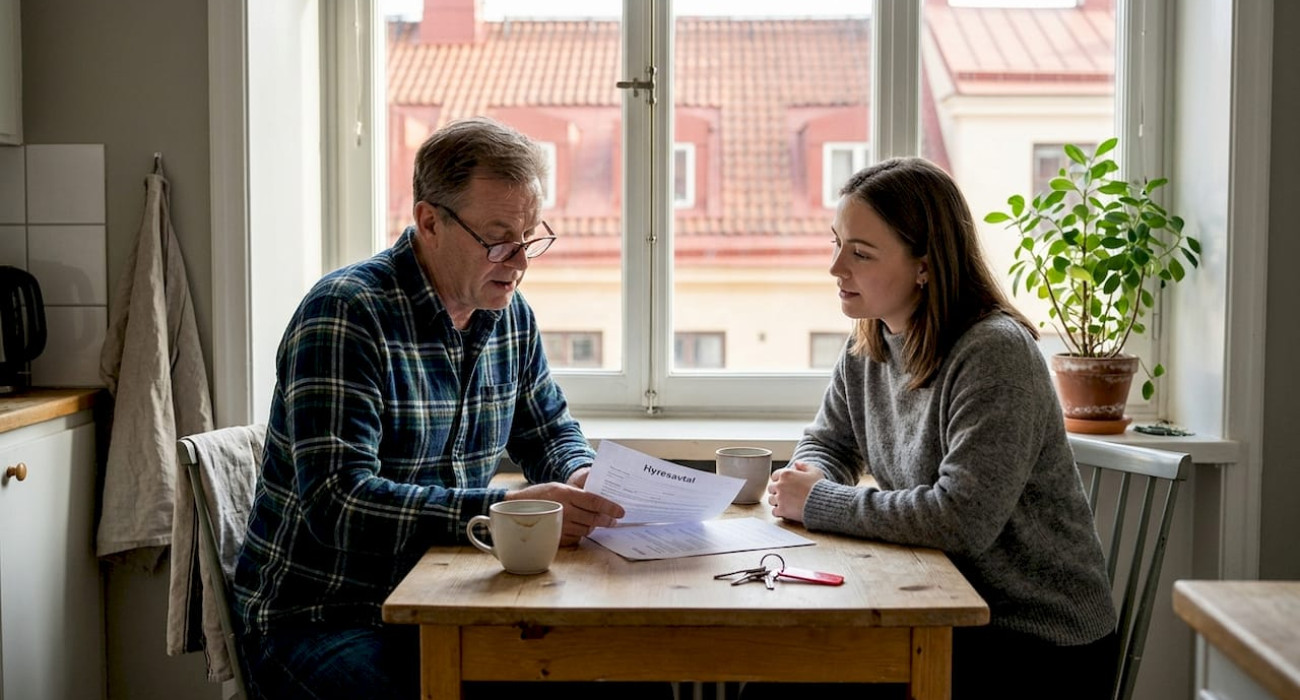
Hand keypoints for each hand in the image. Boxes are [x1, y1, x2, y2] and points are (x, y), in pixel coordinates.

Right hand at [506, 480, 623, 545]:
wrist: (514, 509)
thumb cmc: (538, 496)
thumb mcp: (558, 487)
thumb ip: (577, 494)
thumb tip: (598, 501)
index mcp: (566, 494)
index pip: (595, 501)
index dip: (610, 507)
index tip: (621, 512)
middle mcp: (564, 510)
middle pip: (594, 518)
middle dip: (607, 520)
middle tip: (614, 520)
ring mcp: (559, 526)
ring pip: (586, 530)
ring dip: (594, 527)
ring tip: (598, 523)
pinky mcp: (555, 538)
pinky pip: (576, 538)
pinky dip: (581, 534)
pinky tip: (581, 529)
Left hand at [767, 461, 823, 522]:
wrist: (824, 503)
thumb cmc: (820, 487)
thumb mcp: (814, 471)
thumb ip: (804, 466)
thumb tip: (796, 464)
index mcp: (786, 474)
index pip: (775, 476)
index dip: (780, 480)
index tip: (785, 484)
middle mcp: (780, 485)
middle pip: (771, 488)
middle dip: (777, 491)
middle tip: (785, 495)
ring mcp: (780, 498)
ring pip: (771, 500)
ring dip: (777, 502)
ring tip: (786, 503)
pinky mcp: (782, 510)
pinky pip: (774, 512)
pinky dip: (779, 512)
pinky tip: (786, 511)